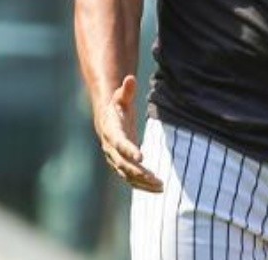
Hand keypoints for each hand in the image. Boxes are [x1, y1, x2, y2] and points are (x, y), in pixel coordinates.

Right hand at [94, 75, 161, 191]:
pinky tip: (159, 189)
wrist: (106, 119)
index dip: (129, 150)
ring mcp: (115, 159)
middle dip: (139, 172)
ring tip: (161, 187)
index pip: (119, 143)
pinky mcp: (122, 165)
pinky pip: (131, 179)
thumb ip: (126, 90)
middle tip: (155, 178)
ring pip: (127, 175)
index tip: (141, 157)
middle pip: (123, 164)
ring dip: (143, 183)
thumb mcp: (121, 96)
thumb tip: (130, 78)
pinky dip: (143, 185)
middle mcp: (111, 149)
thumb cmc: (117, 105)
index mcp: (111, 132)